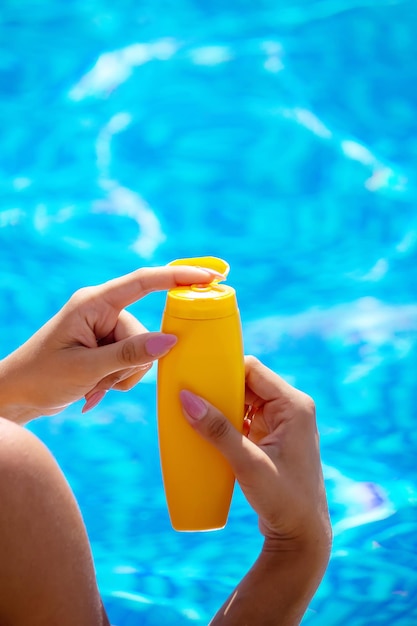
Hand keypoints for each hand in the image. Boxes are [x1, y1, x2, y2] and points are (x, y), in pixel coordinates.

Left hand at [0, 265, 221, 422]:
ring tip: (94, 387)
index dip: (179, 276)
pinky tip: (95, 388)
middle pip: (144, 331)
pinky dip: (120, 378)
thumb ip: (130, 354)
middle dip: (131, 363)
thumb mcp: (87, 368)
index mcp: (93, 302)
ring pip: (141, 350)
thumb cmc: (42, 376)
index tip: (211, 276)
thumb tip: (171, 341)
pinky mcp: (105, 344)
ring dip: (123, 375)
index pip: (144, 282)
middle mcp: (102, 310)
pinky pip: (132, 359)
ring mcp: (104, 328)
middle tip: (103, 380)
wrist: (17, 395)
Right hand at [180, 356, 330, 624]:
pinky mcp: (274, 437)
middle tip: (190, 394)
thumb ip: (218, 431)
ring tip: (195, 410)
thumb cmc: (284, 500)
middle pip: (248, 383)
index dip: (225, 369)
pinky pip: (247, 417)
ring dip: (223, 405)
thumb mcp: (248, 463)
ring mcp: (284, 423)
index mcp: (294, 405)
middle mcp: (292, 408)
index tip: (196, 375)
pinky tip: (209, 428)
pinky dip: (229, 420)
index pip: (254, 370)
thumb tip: (186, 398)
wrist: (302, 537)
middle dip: (220, 388)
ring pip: (246, 399)